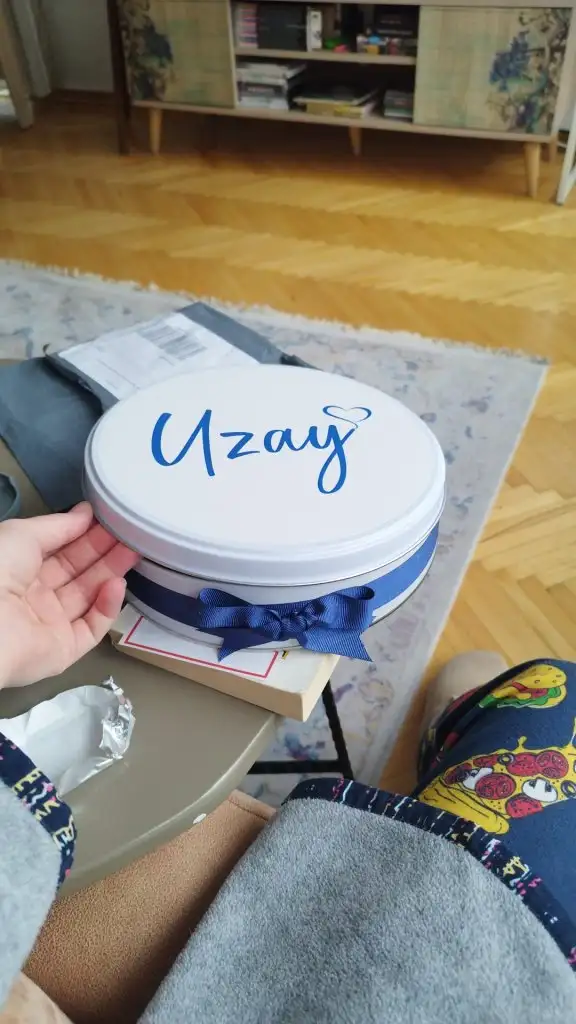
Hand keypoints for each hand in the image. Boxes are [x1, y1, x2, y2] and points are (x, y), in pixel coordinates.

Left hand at [0, 502, 138, 687]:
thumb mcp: (23, 534)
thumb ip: (59, 525)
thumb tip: (86, 513)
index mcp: (20, 568)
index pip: (61, 550)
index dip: (85, 534)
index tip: (110, 519)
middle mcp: (36, 596)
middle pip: (79, 572)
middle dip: (105, 551)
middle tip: (130, 534)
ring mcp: (51, 624)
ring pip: (89, 596)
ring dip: (111, 573)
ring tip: (134, 551)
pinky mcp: (65, 649)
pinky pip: (92, 627)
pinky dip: (108, 606)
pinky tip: (118, 584)